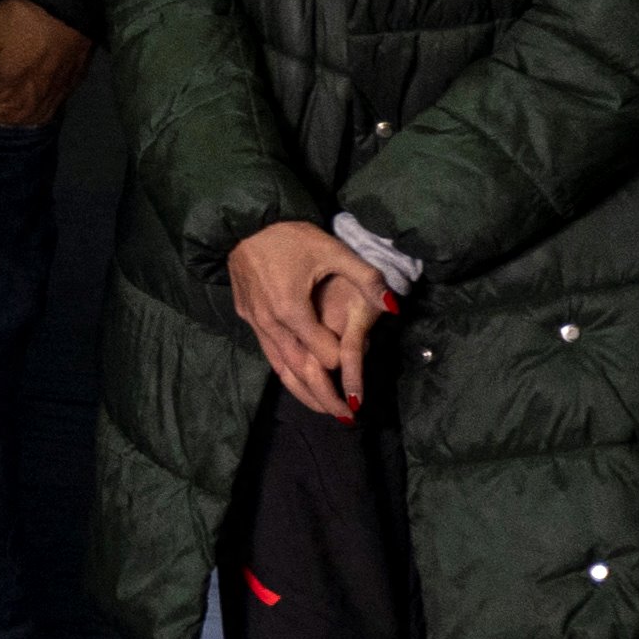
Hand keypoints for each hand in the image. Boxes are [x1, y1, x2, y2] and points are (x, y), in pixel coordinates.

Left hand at [0, 0, 96, 132]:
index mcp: (9, 105)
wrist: (72, 7)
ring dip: (2, 128)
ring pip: (21, 130)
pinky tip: (6, 108)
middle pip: (2, 137)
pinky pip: (37, 118)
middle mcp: (31, 114)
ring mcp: (50, 107)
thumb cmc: (24, 23)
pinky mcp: (61, 96)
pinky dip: (20, 118)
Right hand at [224, 218, 385, 419]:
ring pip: (279, 366)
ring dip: (302, 391)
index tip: (359, 367)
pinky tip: (296, 381)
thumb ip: (366, 279)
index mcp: (292, 309)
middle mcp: (270, 323)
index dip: (344, 363)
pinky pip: (268, 352)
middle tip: (346, 417)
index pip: (323, 352)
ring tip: (324, 410)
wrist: (245, 222)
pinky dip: (284, 372)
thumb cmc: (292, 236)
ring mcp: (255, 322)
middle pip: (299, 370)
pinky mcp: (247, 317)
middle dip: (324, 395)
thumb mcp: (334, 251)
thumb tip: (394, 306)